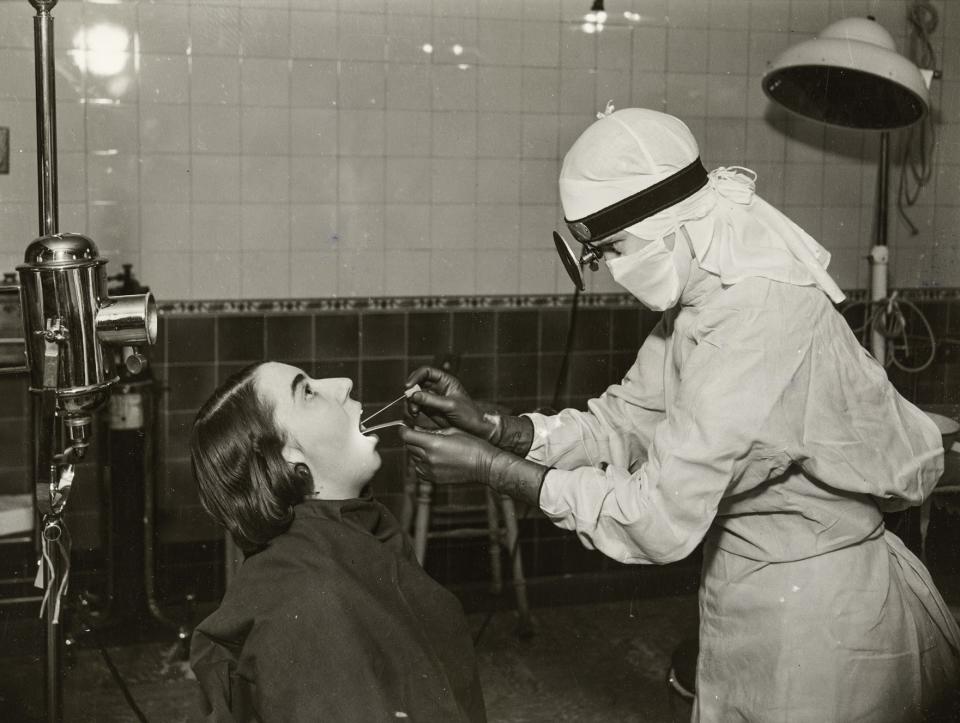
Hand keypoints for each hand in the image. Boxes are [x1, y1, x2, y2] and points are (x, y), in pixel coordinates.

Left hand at [401, 426, 548, 505]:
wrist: (484, 465)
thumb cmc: (471, 444)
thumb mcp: (452, 430)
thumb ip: (432, 430)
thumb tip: (418, 429)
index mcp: (432, 444)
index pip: (406, 436)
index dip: (404, 429)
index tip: (405, 427)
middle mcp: (428, 458)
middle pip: (409, 446)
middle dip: (412, 439)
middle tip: (420, 434)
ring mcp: (430, 470)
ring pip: (413, 458)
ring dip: (417, 451)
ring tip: (429, 446)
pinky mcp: (433, 479)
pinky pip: (419, 469)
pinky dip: (422, 463)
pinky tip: (433, 458)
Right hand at [404, 366, 495, 438]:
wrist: (475, 429)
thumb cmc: (468, 414)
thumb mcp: (451, 405)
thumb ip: (432, 400)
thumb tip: (414, 395)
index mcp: (445, 381)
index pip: (426, 372)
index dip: (415, 376)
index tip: (408, 386)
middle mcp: (437, 388)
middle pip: (417, 384)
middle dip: (411, 392)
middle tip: (410, 401)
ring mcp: (432, 399)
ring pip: (414, 396)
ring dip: (411, 403)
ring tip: (414, 412)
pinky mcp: (429, 410)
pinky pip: (416, 407)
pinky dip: (412, 410)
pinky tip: (415, 416)